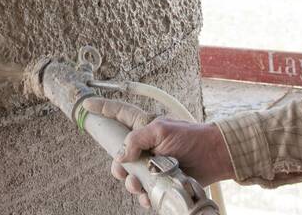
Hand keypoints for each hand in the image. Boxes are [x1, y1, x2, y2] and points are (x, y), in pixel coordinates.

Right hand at [83, 97, 234, 208]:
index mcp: (144, 127)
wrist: (214, 157)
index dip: (102, 109)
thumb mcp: (161, 130)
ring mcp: (151, 164)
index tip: (87, 106)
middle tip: (124, 170)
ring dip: (131, 183)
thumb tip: (120, 156)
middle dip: (118, 166)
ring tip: (141, 184)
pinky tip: (148, 195)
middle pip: (119, 155)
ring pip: (129, 176)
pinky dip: (144, 196)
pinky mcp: (160, 180)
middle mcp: (145, 146)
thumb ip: (137, 139)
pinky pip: (144, 191)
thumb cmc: (191, 138)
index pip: (118, 114)